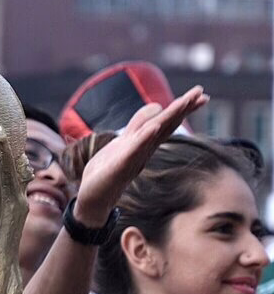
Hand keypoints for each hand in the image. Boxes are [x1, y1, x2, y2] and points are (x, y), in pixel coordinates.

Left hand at [74, 86, 207, 225]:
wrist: (92, 200)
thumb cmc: (107, 171)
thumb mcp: (123, 143)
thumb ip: (138, 126)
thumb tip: (155, 107)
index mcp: (143, 143)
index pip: (166, 122)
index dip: (181, 108)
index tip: (201, 94)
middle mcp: (142, 149)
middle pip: (165, 125)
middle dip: (182, 109)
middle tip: (202, 93)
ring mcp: (132, 158)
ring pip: (153, 134)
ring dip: (168, 118)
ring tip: (183, 102)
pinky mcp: (118, 168)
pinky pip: (133, 151)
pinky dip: (144, 139)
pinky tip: (152, 128)